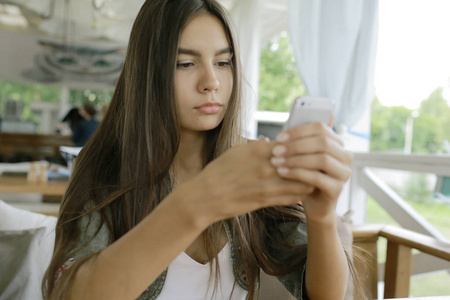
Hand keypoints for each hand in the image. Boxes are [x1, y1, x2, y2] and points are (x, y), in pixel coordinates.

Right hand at [177, 139, 313, 226]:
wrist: (206, 196)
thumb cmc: (219, 171)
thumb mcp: (235, 152)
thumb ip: (255, 146)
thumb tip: (270, 141)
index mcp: (258, 151)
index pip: (290, 144)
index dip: (300, 146)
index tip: (308, 147)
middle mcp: (266, 166)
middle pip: (299, 163)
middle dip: (310, 163)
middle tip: (319, 163)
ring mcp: (267, 185)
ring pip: (300, 182)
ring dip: (308, 180)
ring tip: (314, 179)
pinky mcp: (266, 201)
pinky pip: (291, 197)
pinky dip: (299, 194)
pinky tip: (302, 192)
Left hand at [270, 122, 352, 221]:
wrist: (313, 203)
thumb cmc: (304, 174)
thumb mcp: (301, 155)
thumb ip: (299, 139)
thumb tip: (295, 115)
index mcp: (337, 142)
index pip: (321, 128)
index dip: (299, 131)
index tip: (279, 138)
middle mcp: (345, 156)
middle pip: (322, 142)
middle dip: (296, 146)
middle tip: (276, 151)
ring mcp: (344, 173)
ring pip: (322, 159)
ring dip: (296, 160)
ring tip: (276, 162)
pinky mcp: (337, 189)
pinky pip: (317, 178)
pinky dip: (298, 174)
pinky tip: (282, 173)